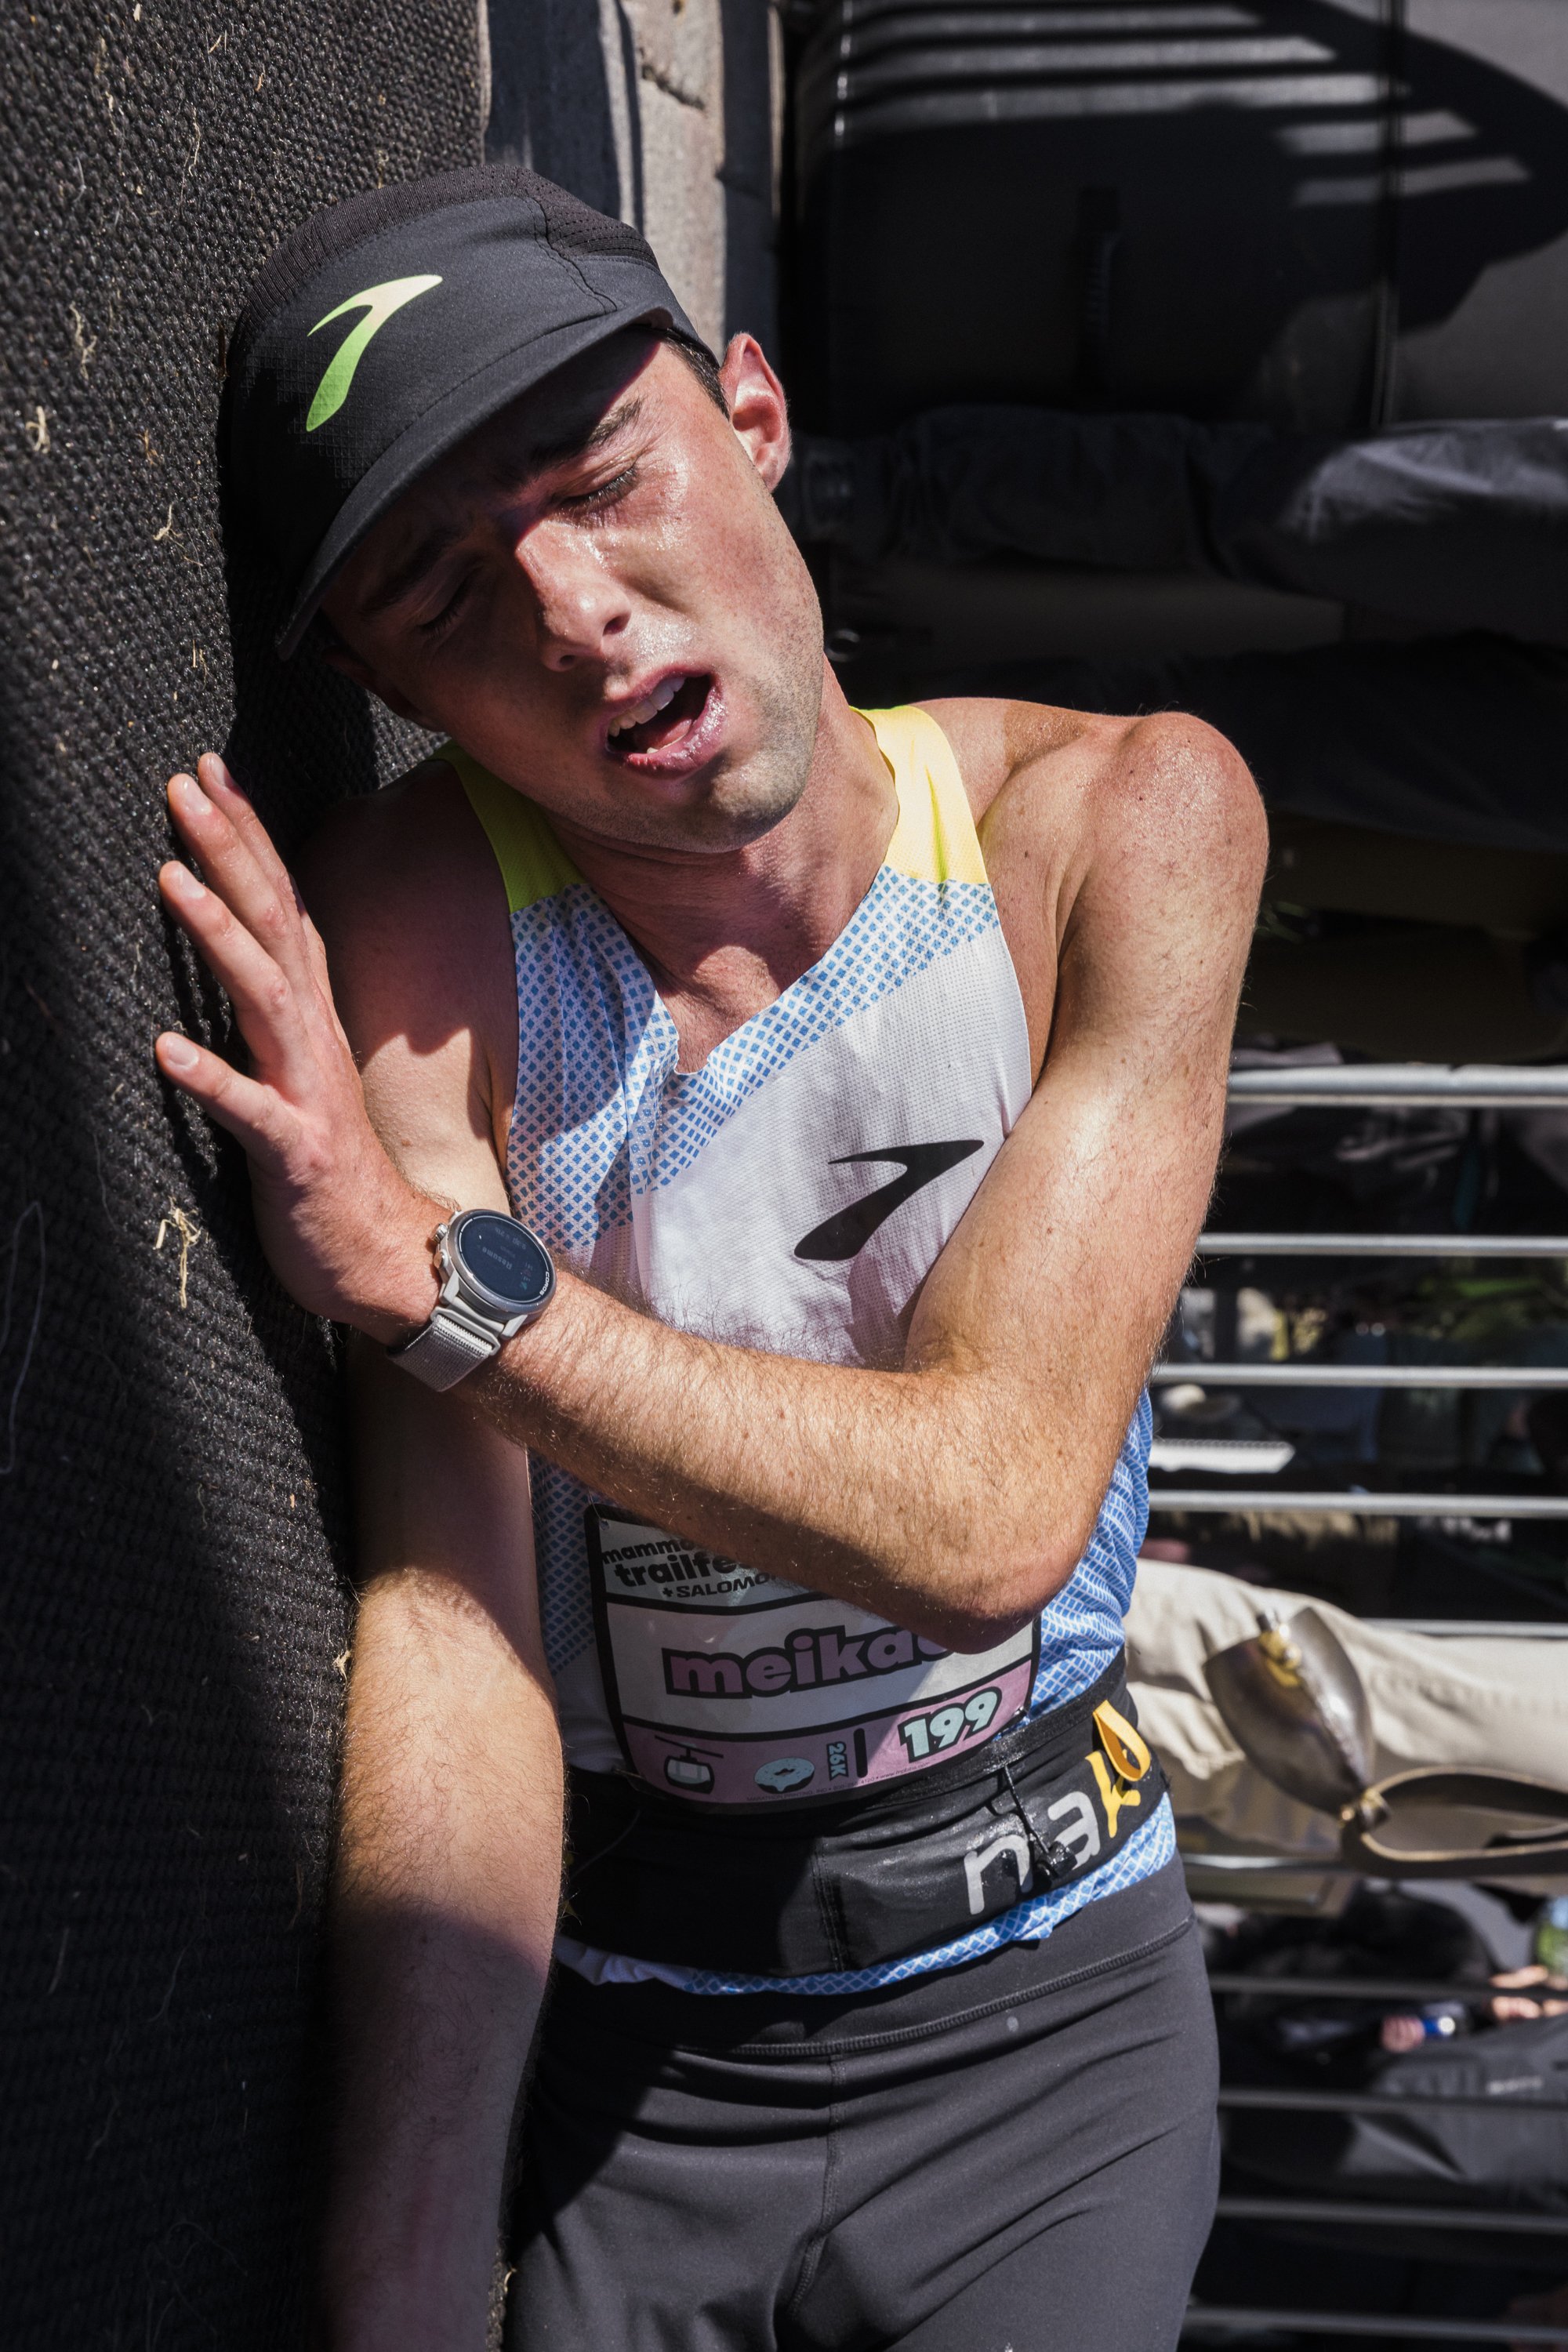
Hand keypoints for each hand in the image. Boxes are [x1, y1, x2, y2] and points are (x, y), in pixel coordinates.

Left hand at [154, 754, 439, 1339]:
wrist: (391, 1257)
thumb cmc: (330, 1168)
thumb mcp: (300, 1070)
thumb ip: (272, 1009)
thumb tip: (238, 946)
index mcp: (311, 1016)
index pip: (282, 904)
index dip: (248, 835)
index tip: (210, 769)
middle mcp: (313, 1039)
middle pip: (275, 926)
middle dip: (230, 851)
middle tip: (186, 785)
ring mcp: (309, 1093)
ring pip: (265, 999)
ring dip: (221, 936)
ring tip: (173, 880)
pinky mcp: (296, 1154)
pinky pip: (252, 1114)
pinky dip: (211, 1079)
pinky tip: (165, 1051)